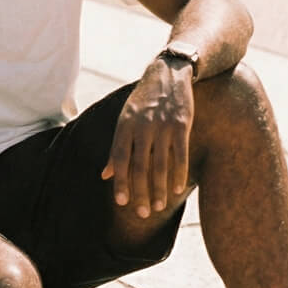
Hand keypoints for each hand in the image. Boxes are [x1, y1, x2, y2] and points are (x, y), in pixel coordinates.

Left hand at [100, 58, 194, 218]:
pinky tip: (179, 189)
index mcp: (125, 125)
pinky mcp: (182, 124)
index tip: (121, 202)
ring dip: (160, 188)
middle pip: (139, 166)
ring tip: (160, 206)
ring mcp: (163, 126)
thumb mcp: (125, 119)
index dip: (120, 182)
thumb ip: (117, 147)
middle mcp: (142, 126)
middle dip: (140, 192)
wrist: (169, 74)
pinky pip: (181, 154)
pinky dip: (180, 173)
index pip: (120, 159)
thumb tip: (105, 175)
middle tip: (142, 213)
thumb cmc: (144, 101)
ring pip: (160, 164)